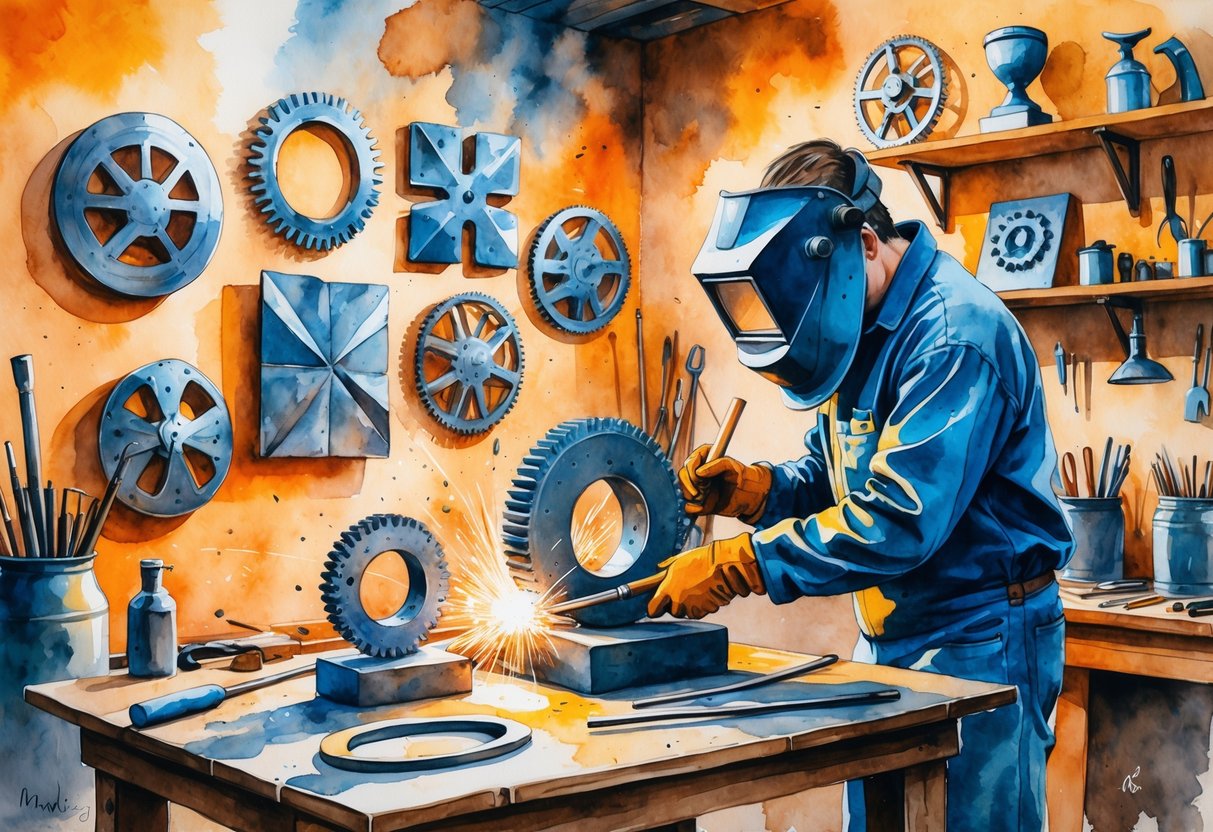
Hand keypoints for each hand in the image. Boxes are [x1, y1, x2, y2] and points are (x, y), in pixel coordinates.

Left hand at [647, 533, 765, 619]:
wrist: (724, 564)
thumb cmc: (701, 559)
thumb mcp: (678, 561)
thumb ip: (666, 569)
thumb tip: (658, 568)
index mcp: (668, 589)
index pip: (652, 609)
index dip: (654, 608)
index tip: (655, 607)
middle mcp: (678, 601)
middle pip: (672, 612)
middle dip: (676, 605)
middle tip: (683, 591)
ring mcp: (692, 608)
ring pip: (687, 613)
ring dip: (690, 606)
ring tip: (698, 589)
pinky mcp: (706, 610)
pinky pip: (701, 612)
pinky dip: (703, 606)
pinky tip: (707, 592)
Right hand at [678, 444, 771, 519]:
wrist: (749, 495)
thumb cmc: (742, 476)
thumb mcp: (731, 466)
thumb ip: (716, 465)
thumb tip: (699, 472)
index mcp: (704, 458)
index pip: (689, 462)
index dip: (692, 471)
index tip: (699, 479)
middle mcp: (698, 472)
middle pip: (683, 476)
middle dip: (691, 485)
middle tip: (702, 491)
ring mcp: (697, 486)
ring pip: (684, 491)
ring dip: (694, 496)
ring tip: (708, 496)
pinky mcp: (699, 500)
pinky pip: (688, 505)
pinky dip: (693, 508)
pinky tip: (702, 507)